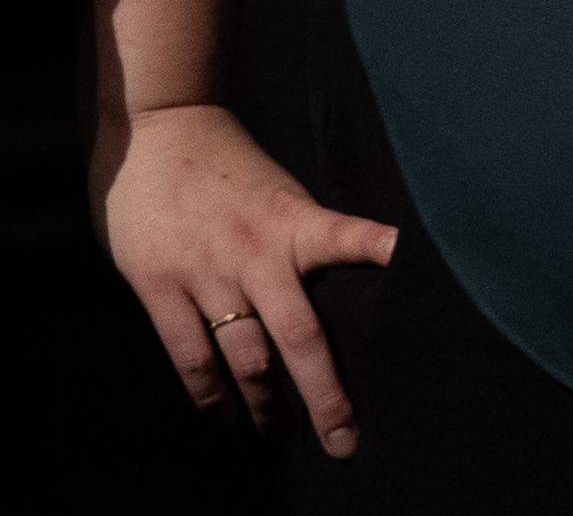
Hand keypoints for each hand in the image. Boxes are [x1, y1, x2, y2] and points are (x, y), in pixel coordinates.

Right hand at [101, 100, 392, 455]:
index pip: (350, 240)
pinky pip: (189, 355)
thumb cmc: (230, 167)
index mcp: (296, 223)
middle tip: (345, 441)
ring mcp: (207, 273)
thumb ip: (307, 240)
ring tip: (280, 436)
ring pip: (245, 359)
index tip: (415, 271)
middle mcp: (257, 254)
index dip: (383, 253)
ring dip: (265, 405)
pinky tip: (224, 418)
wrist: (158, 132)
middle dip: (324, 395)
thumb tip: (345, 287)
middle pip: (300, 337)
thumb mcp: (283, 194)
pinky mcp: (160, 286)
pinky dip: (209, 394)